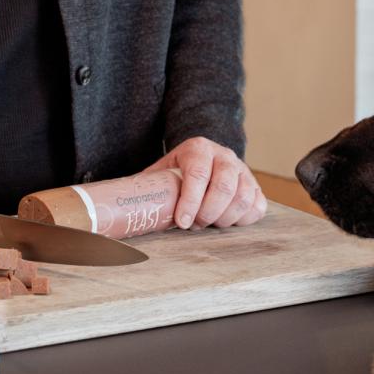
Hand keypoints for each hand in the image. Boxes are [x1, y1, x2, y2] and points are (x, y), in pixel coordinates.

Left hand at [144, 137, 266, 228]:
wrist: (201, 161)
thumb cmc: (175, 175)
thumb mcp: (159, 174)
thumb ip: (146, 187)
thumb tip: (115, 210)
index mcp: (198, 148)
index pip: (198, 174)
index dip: (190, 201)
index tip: (182, 222)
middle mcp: (225, 155)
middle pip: (225, 187)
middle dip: (208, 213)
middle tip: (194, 225)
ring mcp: (244, 170)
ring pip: (244, 198)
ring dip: (225, 219)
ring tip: (209, 223)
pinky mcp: (256, 186)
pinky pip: (258, 207)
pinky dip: (243, 220)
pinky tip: (226, 221)